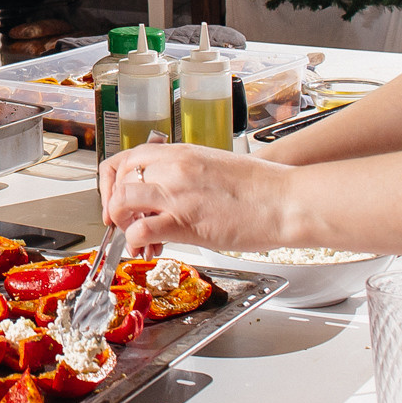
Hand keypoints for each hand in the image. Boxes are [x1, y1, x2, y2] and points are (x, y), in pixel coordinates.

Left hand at [100, 142, 285, 251]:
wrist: (288, 200)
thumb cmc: (263, 188)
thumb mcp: (217, 168)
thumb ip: (189, 175)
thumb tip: (172, 192)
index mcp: (181, 153)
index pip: (127, 157)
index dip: (113, 180)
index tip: (117, 198)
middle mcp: (174, 168)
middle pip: (119, 179)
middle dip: (115, 205)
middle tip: (127, 224)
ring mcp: (177, 193)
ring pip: (121, 201)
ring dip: (122, 223)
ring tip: (137, 239)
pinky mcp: (185, 221)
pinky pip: (141, 230)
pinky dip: (136, 242)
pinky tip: (148, 249)